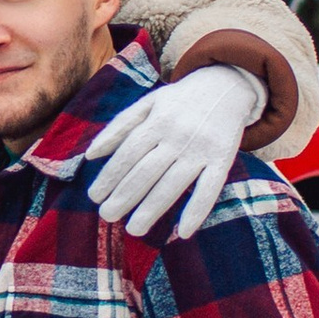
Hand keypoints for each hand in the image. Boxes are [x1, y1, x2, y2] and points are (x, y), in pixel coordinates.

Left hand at [83, 64, 264, 239]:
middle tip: (106, 216)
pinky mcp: (223, 159)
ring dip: (152, 209)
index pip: (128, 153)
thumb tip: (90, 154)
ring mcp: (201, 148)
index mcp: (157, 120)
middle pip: (146, 171)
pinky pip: (210, 189)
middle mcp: (178, 135)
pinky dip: (197, 211)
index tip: (94, 196)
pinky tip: (184, 232)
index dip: (110, 176)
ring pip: (173, 184)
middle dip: (124, 196)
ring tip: (133, 229)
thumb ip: (120, 126)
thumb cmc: (180, 100)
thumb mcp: (149, 102)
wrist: (227, 85)